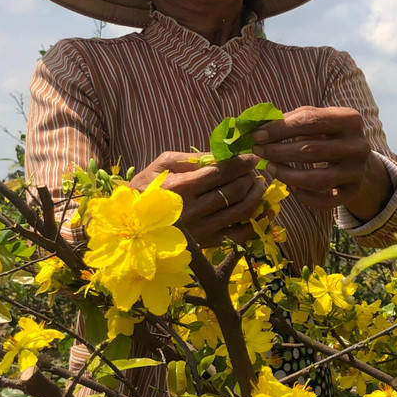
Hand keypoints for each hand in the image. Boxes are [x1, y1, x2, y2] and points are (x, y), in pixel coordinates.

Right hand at [130, 151, 266, 246]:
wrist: (130, 225)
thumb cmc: (147, 188)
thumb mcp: (163, 164)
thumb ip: (193, 158)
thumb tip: (223, 152)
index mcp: (181, 187)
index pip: (222, 172)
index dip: (242, 162)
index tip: (252, 157)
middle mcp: (193, 210)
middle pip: (235, 190)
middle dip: (250, 176)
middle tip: (254, 170)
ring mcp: (202, 230)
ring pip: (242, 211)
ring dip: (257, 195)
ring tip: (258, 184)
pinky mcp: (208, 244)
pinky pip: (240, 236)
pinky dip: (257, 223)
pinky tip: (266, 211)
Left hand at [252, 106, 390, 217]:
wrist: (355, 156)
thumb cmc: (327, 133)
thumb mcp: (314, 120)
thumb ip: (289, 120)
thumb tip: (257, 129)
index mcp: (349, 119)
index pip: (310, 121)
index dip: (280, 129)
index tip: (256, 135)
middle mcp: (359, 146)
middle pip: (311, 151)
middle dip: (278, 152)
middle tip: (258, 151)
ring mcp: (358, 171)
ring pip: (317, 180)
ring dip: (287, 175)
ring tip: (270, 167)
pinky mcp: (354, 191)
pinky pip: (324, 201)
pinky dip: (304, 197)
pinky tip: (291, 187)